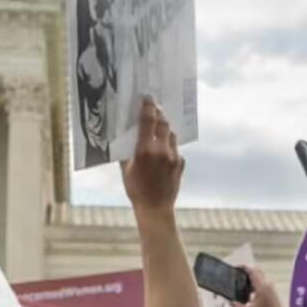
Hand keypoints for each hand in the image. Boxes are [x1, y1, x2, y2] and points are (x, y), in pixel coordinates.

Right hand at [120, 97, 183, 214]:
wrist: (155, 208)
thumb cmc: (136, 190)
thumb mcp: (125, 170)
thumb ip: (127, 152)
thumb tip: (126, 136)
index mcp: (144, 150)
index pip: (148, 120)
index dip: (148, 106)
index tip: (148, 98)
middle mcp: (161, 150)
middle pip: (163, 123)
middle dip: (159, 114)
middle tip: (155, 108)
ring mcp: (173, 156)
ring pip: (171, 134)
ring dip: (165, 129)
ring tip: (160, 128)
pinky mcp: (180, 163)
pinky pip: (176, 149)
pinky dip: (170, 146)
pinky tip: (164, 151)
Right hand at [232, 264, 292, 306]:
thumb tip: (231, 303)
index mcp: (261, 286)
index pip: (252, 271)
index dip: (243, 267)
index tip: (236, 267)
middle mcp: (267, 284)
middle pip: (256, 271)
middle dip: (247, 270)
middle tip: (238, 274)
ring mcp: (271, 287)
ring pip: (259, 276)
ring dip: (251, 277)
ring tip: (242, 284)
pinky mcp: (272, 291)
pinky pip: (262, 282)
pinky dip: (255, 283)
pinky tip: (249, 293)